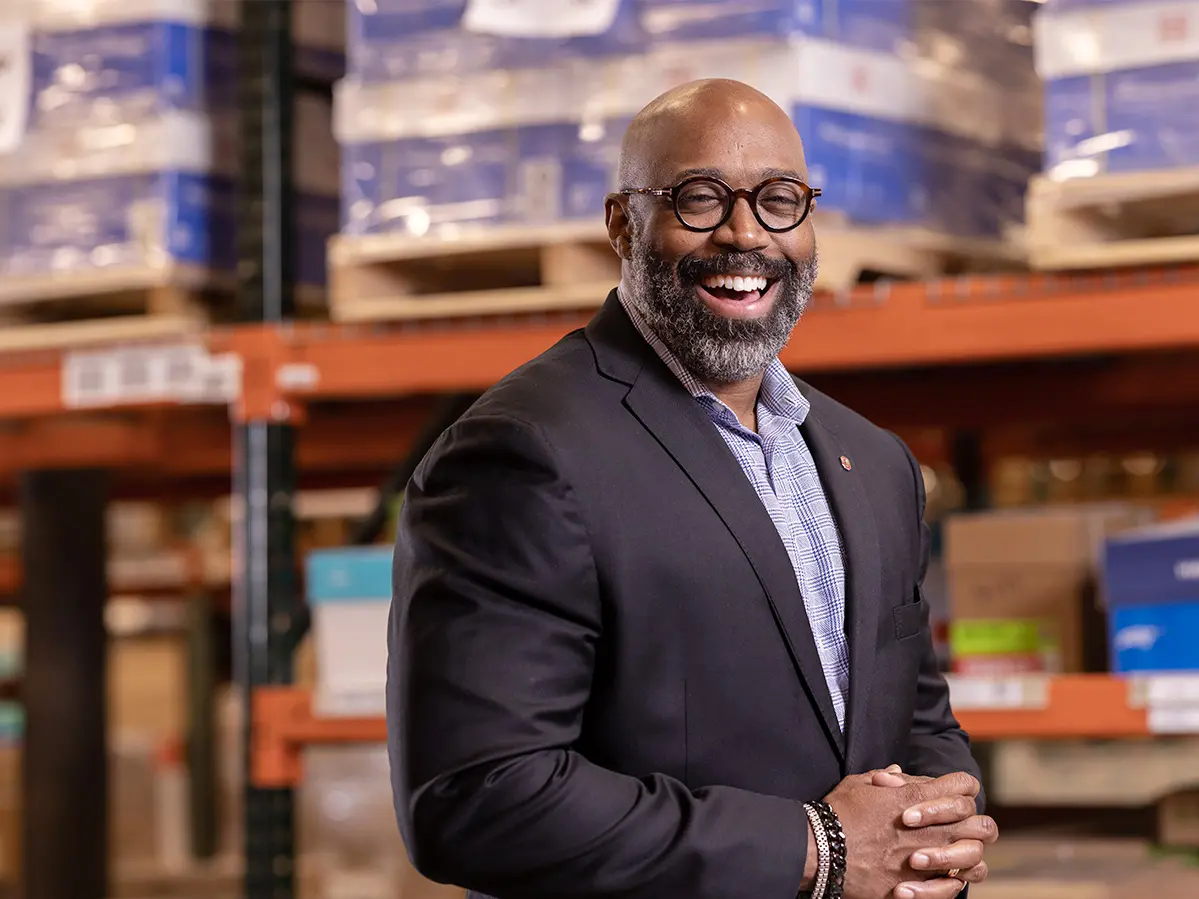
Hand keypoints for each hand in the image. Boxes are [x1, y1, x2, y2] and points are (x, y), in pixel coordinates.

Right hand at [823, 770, 993, 898]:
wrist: (823, 851)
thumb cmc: (838, 814)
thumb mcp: (859, 784)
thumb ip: (884, 778)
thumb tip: (896, 773)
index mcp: (916, 797)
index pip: (964, 785)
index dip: (962, 788)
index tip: (950, 794)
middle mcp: (931, 827)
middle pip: (980, 823)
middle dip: (974, 824)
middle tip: (958, 828)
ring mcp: (930, 857)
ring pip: (975, 856)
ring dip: (967, 855)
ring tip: (950, 856)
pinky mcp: (921, 884)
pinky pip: (956, 885)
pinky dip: (952, 882)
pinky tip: (940, 877)